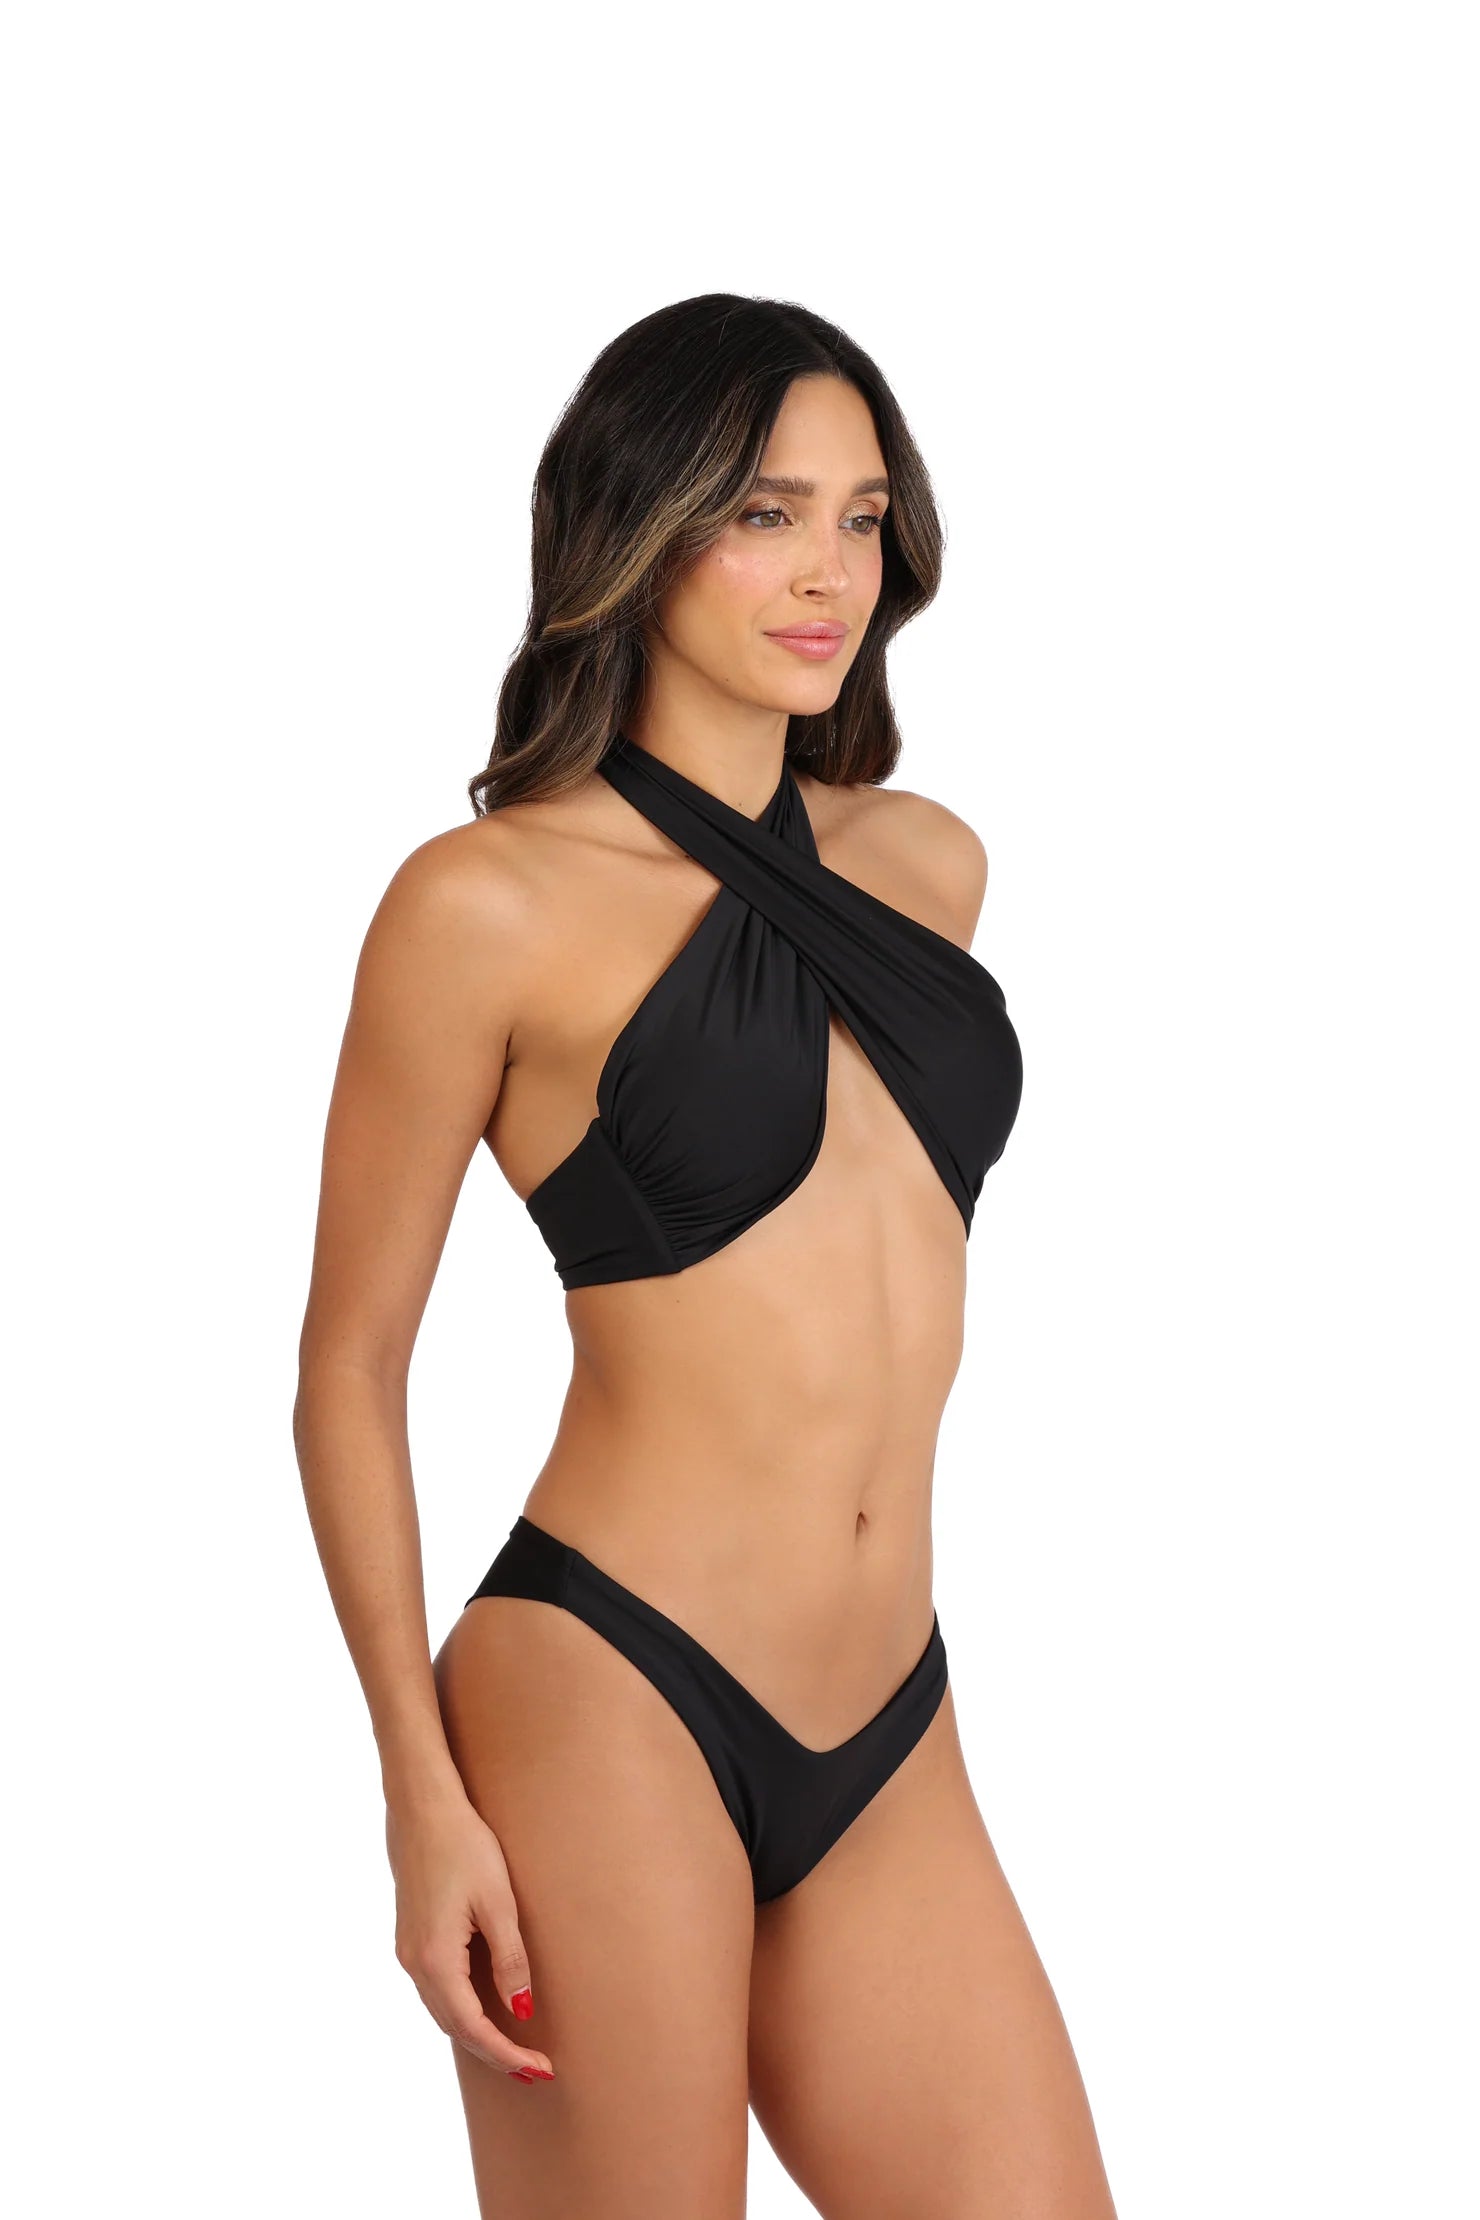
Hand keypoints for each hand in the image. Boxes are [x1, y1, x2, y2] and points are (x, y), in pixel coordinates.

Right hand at [385, 1791, 554, 2082]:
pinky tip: (485, 2010)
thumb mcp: (498, 1903)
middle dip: (495, 2052)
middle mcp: (414, 1964)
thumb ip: (509, 1960)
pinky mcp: (411, 1938)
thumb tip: (520, 2009)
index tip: (540, 2069)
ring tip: (516, 2048)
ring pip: (443, 2012)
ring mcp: (408, 1952)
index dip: (507, 2053)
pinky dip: (462, 2010)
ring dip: (478, 2034)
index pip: (473, 2028)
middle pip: (455, 2028)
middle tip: (535, 2069)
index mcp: (435, 1960)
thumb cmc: (465, 1847)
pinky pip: (437, 1990)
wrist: (423, 1809)